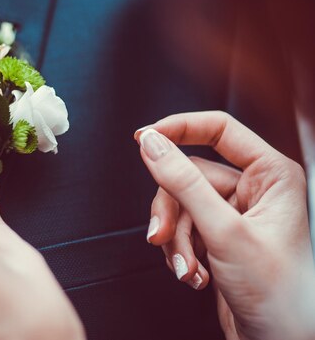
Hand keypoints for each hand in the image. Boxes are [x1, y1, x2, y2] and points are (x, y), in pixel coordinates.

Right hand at [136, 111, 312, 339]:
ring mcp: (234, 214)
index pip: (218, 129)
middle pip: (188, 175)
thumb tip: (153, 144)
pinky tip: (196, 275)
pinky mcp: (219, 237)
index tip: (144, 137)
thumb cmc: (279, 295)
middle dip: (173, 214)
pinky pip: (183, 229)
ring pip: (180, 206)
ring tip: (188, 268)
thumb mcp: (224, 231)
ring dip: (177, 241)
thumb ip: (184, 182)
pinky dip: (181, 253)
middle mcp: (253, 189)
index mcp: (270, 174)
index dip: (178, 128)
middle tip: (163, 236)